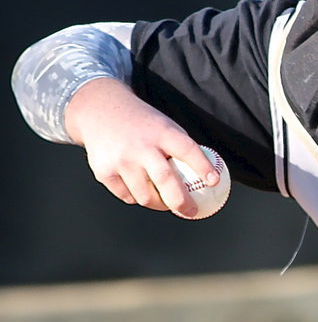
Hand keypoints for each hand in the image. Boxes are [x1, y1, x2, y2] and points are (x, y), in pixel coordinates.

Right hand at [64, 78, 219, 217]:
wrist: (100, 111)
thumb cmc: (142, 124)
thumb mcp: (164, 126)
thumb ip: (180, 149)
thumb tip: (206, 179)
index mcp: (161, 132)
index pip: (187, 150)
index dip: (202, 167)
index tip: (214, 182)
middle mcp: (140, 146)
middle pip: (165, 181)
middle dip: (181, 201)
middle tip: (191, 211)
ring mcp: (121, 160)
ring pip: (145, 197)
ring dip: (159, 204)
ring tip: (165, 201)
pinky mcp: (104, 172)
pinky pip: (128, 196)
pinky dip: (137, 197)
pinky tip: (139, 187)